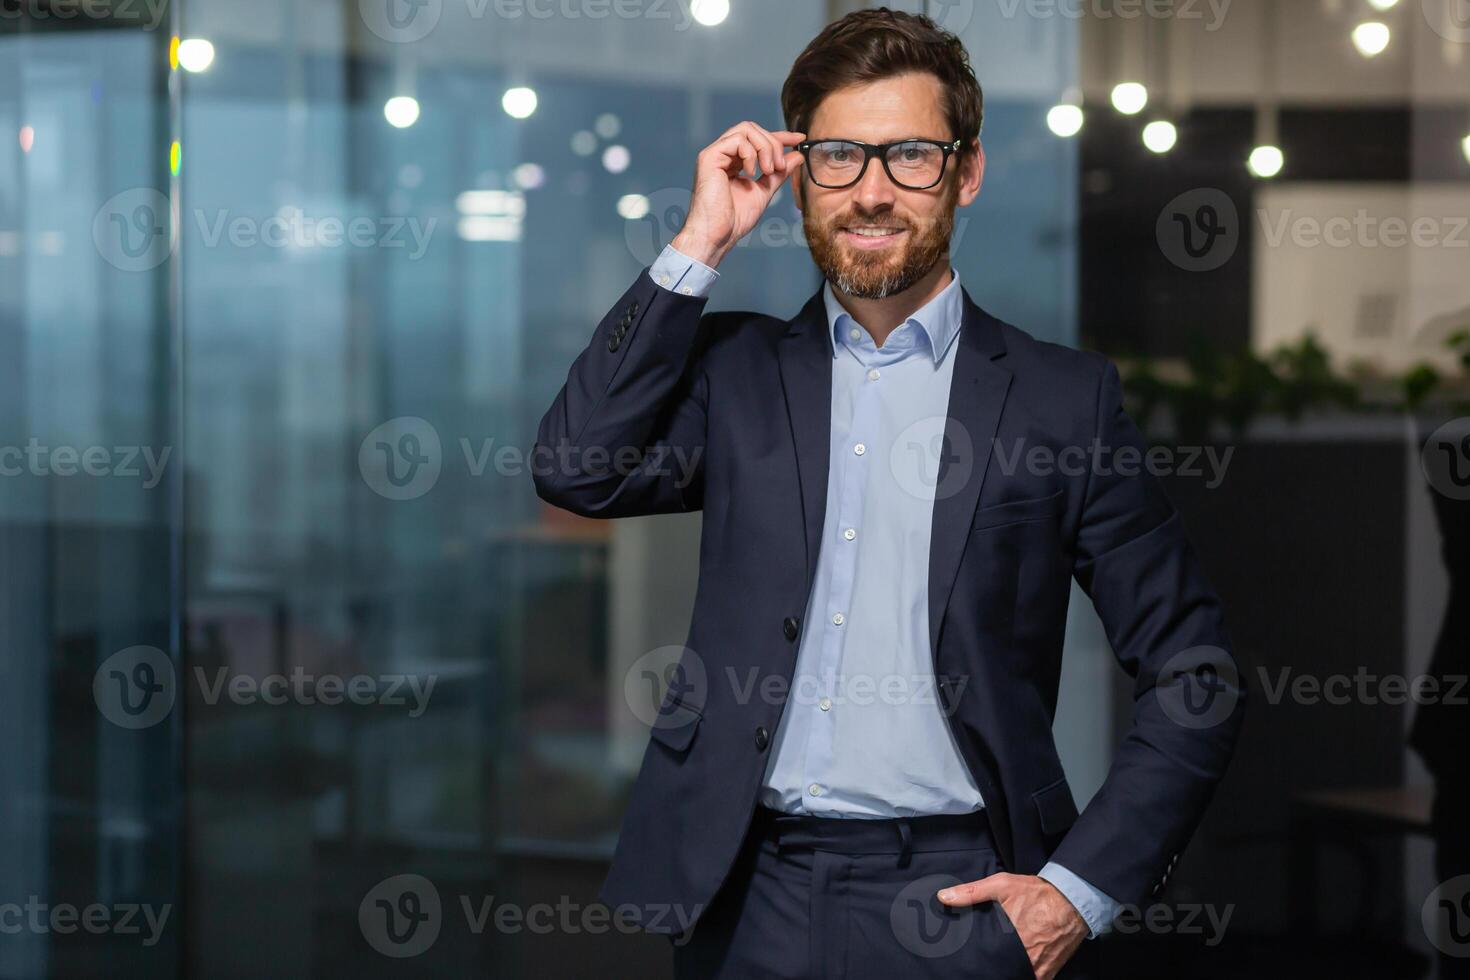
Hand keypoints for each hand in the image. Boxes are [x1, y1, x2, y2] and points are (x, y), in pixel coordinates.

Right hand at [671, 121, 804, 268]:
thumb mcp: (764, 191)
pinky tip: (751, 173)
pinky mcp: (709, 157)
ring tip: (768, 170)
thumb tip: (797, 155)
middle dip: (773, 143)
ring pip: (746, 129)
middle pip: (752, 128)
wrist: (717, 236)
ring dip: (765, 148)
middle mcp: (722, 154)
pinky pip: (737, 140)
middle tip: (779, 166)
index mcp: (733, 162)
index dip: (780, 136)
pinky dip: (751, 154)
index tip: (800, 139)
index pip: (757, 139)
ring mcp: (714, 154)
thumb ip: (778, 173)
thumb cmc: (734, 220)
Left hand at [937, 873, 1087, 979]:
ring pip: (1016, 975)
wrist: (1073, 900)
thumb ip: (971, 892)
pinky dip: (1024, 977)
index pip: (985, 957)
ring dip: (1007, 972)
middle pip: (1000, 969)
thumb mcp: (1001, 885)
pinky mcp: (1049, 971)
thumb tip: (943, 897)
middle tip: (981, 964)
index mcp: (1009, 938)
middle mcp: (1024, 956)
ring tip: (996, 967)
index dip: (976, 959)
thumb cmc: (1036, 893)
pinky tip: (1014, 971)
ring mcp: (1038, 966)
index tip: (968, 959)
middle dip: (991, 966)